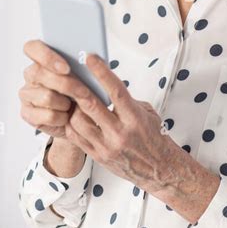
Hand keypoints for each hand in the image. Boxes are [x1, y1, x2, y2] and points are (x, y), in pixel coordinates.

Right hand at [19, 39, 95, 138]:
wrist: (78, 120)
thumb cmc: (81, 91)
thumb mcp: (85, 75)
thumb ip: (82, 64)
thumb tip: (92, 58)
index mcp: (41, 59)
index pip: (32, 48)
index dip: (47, 57)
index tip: (66, 68)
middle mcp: (31, 75)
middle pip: (40, 73)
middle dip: (67, 84)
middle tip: (84, 92)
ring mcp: (26, 94)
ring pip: (46, 96)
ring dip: (66, 103)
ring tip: (73, 105)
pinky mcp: (27, 113)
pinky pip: (47, 116)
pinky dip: (62, 118)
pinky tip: (66, 116)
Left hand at [64, 54, 188, 196]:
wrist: (158, 169)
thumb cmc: (153, 138)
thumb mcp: (146, 113)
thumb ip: (126, 101)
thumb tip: (105, 86)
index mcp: (134, 118)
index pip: (116, 91)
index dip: (102, 72)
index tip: (90, 58)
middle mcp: (120, 133)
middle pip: (91, 105)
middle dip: (77, 87)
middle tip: (68, 74)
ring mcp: (107, 146)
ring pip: (79, 121)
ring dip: (73, 107)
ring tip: (73, 98)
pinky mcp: (97, 156)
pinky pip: (75, 136)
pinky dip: (71, 123)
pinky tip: (74, 116)